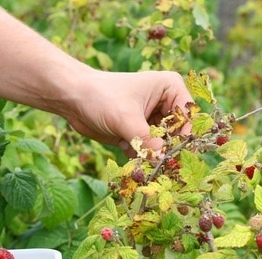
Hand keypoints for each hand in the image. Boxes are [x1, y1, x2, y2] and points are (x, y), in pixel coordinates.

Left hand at [63, 70, 192, 155]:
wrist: (73, 99)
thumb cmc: (101, 97)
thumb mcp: (126, 119)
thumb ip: (146, 142)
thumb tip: (163, 161)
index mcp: (170, 88)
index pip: (187, 117)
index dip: (183, 137)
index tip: (173, 156)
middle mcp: (165, 104)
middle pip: (176, 134)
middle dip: (166, 151)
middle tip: (158, 167)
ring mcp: (151, 121)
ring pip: (161, 146)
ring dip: (151, 157)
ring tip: (139, 162)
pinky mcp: (138, 134)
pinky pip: (146, 152)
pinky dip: (139, 159)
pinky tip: (126, 154)